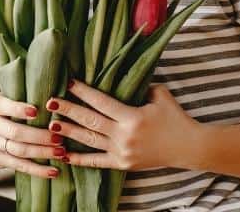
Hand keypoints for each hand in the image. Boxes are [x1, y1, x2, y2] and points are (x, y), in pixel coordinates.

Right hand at [0, 92, 65, 178]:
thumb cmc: (4, 112)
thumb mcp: (6, 99)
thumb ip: (23, 97)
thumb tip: (55, 99)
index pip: (4, 107)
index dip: (19, 110)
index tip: (37, 112)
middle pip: (14, 132)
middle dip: (39, 136)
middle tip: (59, 138)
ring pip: (18, 150)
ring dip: (42, 152)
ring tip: (61, 152)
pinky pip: (19, 166)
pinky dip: (38, 170)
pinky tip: (53, 171)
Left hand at [46, 80, 202, 170]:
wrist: (189, 147)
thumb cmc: (175, 118)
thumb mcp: (160, 95)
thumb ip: (140, 85)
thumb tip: (121, 75)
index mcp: (132, 117)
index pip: (101, 102)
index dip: (83, 92)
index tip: (69, 82)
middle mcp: (124, 135)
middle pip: (90, 121)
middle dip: (69, 111)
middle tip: (50, 102)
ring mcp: (122, 152)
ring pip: (89, 141)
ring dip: (69, 133)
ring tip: (51, 125)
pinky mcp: (122, 164)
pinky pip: (96, 162)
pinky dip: (79, 160)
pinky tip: (62, 155)